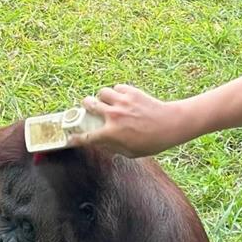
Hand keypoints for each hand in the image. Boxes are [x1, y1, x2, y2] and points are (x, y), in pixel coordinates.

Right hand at [67, 84, 185, 157]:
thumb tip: (102, 144)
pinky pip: (117, 88)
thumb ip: (114, 148)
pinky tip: (122, 98)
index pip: (86, 136)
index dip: (75, 138)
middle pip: (88, 104)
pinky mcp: (131, 92)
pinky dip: (117, 92)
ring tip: (107, 101)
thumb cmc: (153, 142)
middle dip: (86, 106)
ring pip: (101, 93)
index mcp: (111, 133)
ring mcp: (122, 102)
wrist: (171, 124)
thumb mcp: (131, 152)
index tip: (71, 138)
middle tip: (90, 109)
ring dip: (102, 97)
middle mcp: (113, 115)